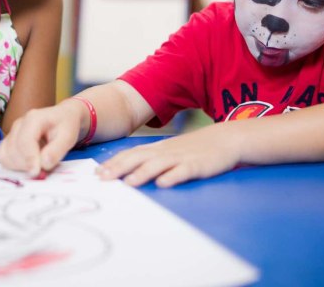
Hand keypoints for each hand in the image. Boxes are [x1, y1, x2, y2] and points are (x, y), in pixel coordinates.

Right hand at [0, 101, 85, 176]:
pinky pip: (3, 156)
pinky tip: (27, 165)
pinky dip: (12, 164)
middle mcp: (19, 124)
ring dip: (19, 166)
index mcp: (34, 118)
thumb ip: (57, 151)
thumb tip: (44, 164)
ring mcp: (12, 131)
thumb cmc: (66, 126)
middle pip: (13, 150)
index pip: (24, 141)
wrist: (62, 117)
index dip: (29, 159)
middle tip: (42, 169)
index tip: (37, 172)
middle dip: (26, 164)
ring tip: (36, 165)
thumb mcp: (68, 137)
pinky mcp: (9, 140)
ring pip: (5, 154)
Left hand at [97, 125, 240, 187]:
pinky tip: (164, 184)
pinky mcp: (198, 165)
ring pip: (158, 164)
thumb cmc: (194, 148)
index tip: (97, 173)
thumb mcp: (170, 151)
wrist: (226, 139)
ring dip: (143, 173)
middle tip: (103, 178)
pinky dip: (173, 176)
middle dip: (120, 168)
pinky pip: (184, 171)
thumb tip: (128, 171)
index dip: (114, 163)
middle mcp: (166, 152)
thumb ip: (152, 159)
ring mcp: (181, 158)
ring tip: (129, 183)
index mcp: (158, 149)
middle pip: (139, 158)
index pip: (131, 154)